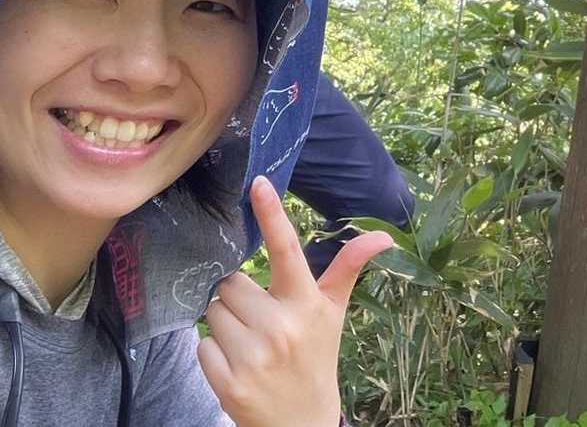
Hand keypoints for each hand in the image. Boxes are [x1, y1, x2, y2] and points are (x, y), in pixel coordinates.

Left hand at [197, 176, 390, 426]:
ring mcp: (254, 356)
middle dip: (239, 298)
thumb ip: (349, 269)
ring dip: (224, 325)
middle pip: (232, 284)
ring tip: (249, 344)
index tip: (258, 184)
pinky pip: (201, 345)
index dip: (272, 214)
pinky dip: (213, 353)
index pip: (289, 250)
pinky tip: (236, 365)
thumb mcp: (335, 312)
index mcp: (307, 304)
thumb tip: (384, 235)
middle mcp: (281, 326)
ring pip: (213, 312)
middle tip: (259, 319)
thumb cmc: (317, 358)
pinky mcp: (228, 382)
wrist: (302, 424)